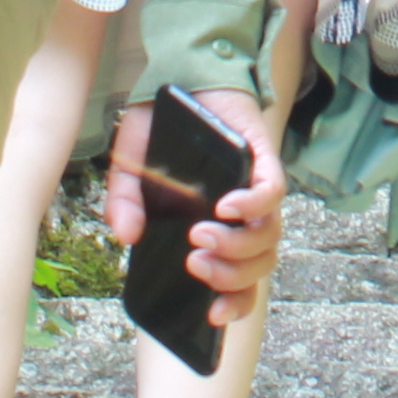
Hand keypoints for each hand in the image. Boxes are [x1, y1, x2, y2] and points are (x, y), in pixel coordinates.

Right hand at [105, 92, 289, 326]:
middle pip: (259, 264)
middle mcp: (244, 216)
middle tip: (195, 264)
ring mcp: (256, 187)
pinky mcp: (263, 158)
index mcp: (219, 232)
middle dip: (231, 275)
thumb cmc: (159, 133)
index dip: (235, 304)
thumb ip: (124, 204)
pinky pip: (272, 191)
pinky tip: (226, 207)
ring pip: (269, 234)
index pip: (242, 282)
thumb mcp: (129, 171)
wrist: (178, 79)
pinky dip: (254, 204)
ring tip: (200, 235)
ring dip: (238, 244)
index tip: (211, 318)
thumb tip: (126, 237)